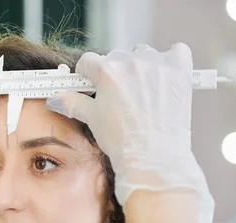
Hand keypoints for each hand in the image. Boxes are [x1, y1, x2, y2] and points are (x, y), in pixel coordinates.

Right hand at [46, 43, 213, 222]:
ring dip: (141, 67)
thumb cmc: (122, 140)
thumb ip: (72, 103)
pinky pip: (176, 51)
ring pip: (143, 54)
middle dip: (115, 74)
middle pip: (116, 57)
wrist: (154, 157)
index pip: (89, 61)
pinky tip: (166, 80)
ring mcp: (157, 64)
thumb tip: (55, 99)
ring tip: (143, 93)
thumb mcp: (92, 119)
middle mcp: (131, 63)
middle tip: (119, 97)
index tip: (93, 84)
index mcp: (107, 72)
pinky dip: (171, 62)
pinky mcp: (180, 69)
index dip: (88, 75)